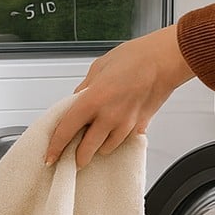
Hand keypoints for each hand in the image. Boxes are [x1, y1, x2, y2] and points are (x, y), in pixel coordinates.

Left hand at [45, 24, 195, 167]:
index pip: (66, 131)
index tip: (50, 156)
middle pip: (86, 149)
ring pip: (106, 148)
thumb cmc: (134, 58)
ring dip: (98, 147)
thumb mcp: (97, 69)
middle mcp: (109, 117)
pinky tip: (113, 131)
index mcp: (93, 100)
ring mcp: (126, 124)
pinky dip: (116, 139)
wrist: (164, 59)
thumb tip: (76, 100)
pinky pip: (124, 140)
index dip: (56, 147)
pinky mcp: (141, 126)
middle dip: (78, 156)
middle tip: (72, 155)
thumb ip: (84, 89)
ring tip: (93, 140)